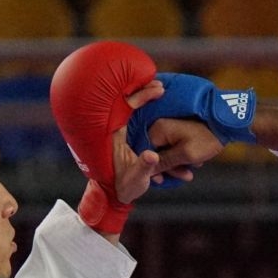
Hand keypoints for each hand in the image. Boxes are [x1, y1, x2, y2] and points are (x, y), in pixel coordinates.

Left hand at [108, 79, 193, 203]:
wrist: (118, 194)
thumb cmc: (126, 186)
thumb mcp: (137, 178)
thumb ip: (144, 166)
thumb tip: (152, 155)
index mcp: (117, 135)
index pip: (128, 107)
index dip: (143, 96)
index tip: (160, 90)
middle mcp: (119, 130)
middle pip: (130, 104)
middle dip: (146, 92)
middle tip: (160, 84)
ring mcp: (124, 134)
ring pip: (136, 111)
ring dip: (148, 100)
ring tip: (160, 89)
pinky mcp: (130, 138)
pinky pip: (140, 119)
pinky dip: (149, 110)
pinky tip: (158, 104)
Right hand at [149, 116, 226, 174]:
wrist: (223, 124)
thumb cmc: (206, 139)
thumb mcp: (185, 154)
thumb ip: (165, 162)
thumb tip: (149, 170)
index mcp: (158, 130)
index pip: (145, 153)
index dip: (153, 169)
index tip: (162, 180)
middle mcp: (159, 126)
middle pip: (156, 154)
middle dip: (171, 168)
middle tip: (185, 176)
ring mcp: (168, 128)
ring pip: (166, 152)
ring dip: (179, 164)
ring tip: (194, 167)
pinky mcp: (177, 130)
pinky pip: (174, 147)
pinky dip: (183, 156)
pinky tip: (196, 160)